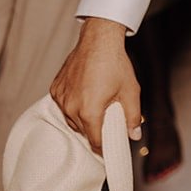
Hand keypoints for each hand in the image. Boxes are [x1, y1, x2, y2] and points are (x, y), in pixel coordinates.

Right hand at [50, 18, 141, 151]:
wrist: (98, 41)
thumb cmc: (115, 64)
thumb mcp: (131, 92)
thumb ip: (133, 117)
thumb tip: (134, 136)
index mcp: (89, 111)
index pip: (95, 140)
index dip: (103, 147)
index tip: (109, 149)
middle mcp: (71, 107)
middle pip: (83, 131)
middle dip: (95, 131)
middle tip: (107, 125)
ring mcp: (61, 98)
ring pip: (71, 119)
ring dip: (83, 119)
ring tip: (97, 110)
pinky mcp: (55, 88)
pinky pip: (63, 106)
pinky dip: (73, 106)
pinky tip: (85, 98)